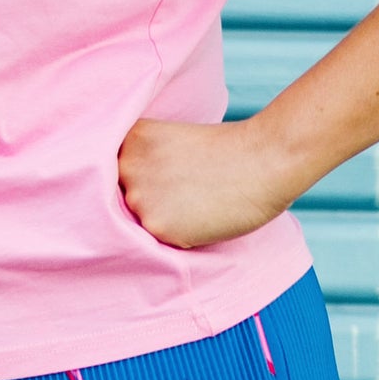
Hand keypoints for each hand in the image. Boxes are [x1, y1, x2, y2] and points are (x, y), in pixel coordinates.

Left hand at [117, 114, 298, 248]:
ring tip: (194, 204)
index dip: (139, 181)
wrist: (262, 161)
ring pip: (139, 222)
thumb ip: (146, 161)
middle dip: (147, 200)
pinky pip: (159, 240)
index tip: (163, 182)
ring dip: (161, 220)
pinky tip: (200, 217)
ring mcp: (138, 197)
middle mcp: (126, 167)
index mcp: (130, 139)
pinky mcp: (156, 226)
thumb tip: (129, 194)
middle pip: (123, 198)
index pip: (116, 172)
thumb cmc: (227, 151)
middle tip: (183, 194)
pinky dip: (178, 235)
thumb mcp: (173, 142)